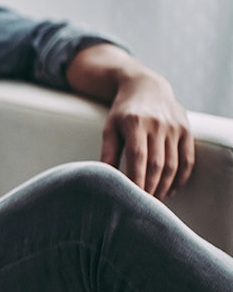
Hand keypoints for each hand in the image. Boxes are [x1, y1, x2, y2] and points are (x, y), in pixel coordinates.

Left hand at [101, 70, 192, 198]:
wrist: (146, 86)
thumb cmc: (122, 111)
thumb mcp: (110, 126)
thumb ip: (108, 151)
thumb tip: (104, 177)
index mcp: (135, 122)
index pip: (138, 157)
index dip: (136, 179)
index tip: (132, 197)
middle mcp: (157, 124)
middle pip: (157, 164)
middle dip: (150, 187)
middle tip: (143, 204)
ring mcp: (174, 127)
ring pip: (173, 164)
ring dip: (164, 185)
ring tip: (155, 199)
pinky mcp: (186, 129)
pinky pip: (187, 159)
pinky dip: (181, 177)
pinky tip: (171, 189)